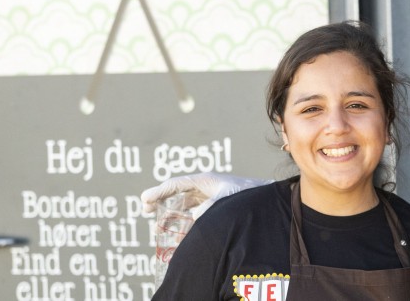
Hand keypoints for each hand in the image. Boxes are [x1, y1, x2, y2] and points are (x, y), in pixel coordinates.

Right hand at [140, 172, 273, 218]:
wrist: (266, 198)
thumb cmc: (247, 195)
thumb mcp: (226, 201)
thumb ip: (209, 209)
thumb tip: (194, 218)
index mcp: (205, 180)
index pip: (176, 184)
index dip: (158, 192)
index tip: (144, 200)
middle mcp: (205, 185)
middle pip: (177, 192)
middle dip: (161, 201)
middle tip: (146, 212)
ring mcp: (210, 194)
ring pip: (184, 203)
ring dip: (172, 212)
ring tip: (160, 226)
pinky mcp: (216, 204)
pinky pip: (194, 210)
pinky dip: (185, 218)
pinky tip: (180, 229)